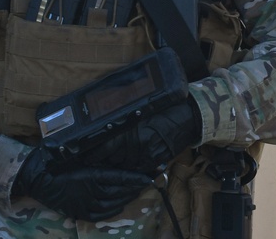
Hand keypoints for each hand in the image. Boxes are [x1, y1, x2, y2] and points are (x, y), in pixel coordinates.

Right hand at [12, 147, 153, 220]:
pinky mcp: (79, 212)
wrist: (36, 178)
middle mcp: (92, 191)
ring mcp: (86, 204)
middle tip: (148, 180)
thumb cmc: (57, 162)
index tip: (151, 176)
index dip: (137, 178)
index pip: (121, 177)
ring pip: (114, 203)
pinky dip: (113, 209)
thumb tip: (115, 152)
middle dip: (136, 187)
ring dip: (127, 197)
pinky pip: (101, 214)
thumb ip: (97, 157)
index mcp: (92, 175)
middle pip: (121, 191)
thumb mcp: (79, 156)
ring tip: (136, 190)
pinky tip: (119, 204)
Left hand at [83, 99, 201, 173]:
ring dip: (120, 162)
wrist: (189, 117)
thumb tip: (106, 126)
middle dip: (106, 157)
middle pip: (113, 158)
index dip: (94, 153)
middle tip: (99, 156)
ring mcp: (147, 154)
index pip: (105, 146)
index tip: (86, 156)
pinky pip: (138, 168)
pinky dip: (134, 165)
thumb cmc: (166, 108)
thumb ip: (124, 119)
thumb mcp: (142, 109)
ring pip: (124, 165)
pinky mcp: (156, 161)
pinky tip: (134, 158)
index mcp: (131, 129)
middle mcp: (137, 144)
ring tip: (118, 156)